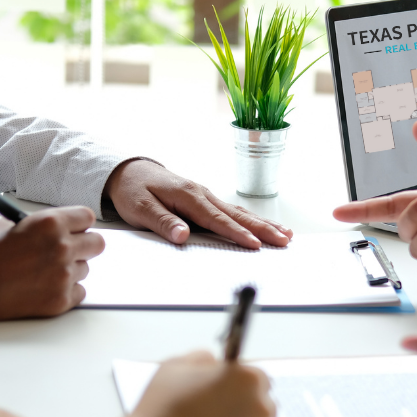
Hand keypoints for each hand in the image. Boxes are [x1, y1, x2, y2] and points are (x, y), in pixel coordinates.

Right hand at [0, 207, 104, 323]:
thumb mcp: (8, 225)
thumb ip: (39, 226)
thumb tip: (60, 228)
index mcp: (49, 223)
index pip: (87, 217)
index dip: (78, 224)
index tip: (73, 229)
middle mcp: (61, 248)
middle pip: (97, 244)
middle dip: (83, 246)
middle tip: (66, 251)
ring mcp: (63, 276)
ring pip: (85, 270)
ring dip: (69, 270)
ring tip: (39, 273)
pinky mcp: (60, 301)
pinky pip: (79, 292)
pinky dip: (65, 292)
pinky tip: (40, 288)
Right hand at [82, 351, 274, 416]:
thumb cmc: (160, 411)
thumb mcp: (176, 366)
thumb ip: (203, 358)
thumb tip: (214, 363)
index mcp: (246, 379)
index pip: (258, 378)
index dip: (239, 385)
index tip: (226, 394)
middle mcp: (261, 408)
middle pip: (262, 404)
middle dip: (243, 408)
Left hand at [105, 159, 292, 249]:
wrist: (130, 171)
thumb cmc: (134, 190)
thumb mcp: (140, 208)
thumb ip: (163, 222)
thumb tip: (182, 236)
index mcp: (188, 196)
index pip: (216, 219)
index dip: (237, 233)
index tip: (255, 244)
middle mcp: (203, 194)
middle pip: (237, 215)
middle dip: (263, 228)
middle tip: (284, 240)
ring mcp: (207, 196)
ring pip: (240, 212)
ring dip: (263, 224)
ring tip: (286, 235)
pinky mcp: (207, 201)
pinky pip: (234, 212)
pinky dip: (252, 220)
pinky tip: (266, 226)